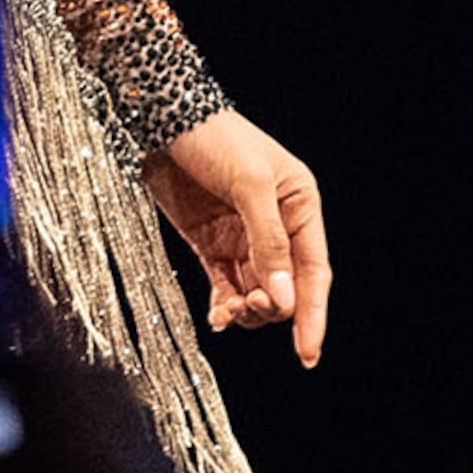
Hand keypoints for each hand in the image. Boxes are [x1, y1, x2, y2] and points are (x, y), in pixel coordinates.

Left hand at [145, 107, 330, 364]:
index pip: (314, 272)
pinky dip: (224, 306)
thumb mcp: (248, 184)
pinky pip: (225, 286)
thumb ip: (268, 242)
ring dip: (246, 311)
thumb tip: (283, 300)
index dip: (312, 314)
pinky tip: (217, 318)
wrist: (158, 117)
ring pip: (256, 292)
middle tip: (247, 307)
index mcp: (300, 207)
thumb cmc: (213, 138)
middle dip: (271, 308)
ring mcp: (242, 237)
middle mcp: (277, 226)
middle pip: (285, 288)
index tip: (307, 355)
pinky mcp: (210, 242)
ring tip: (228, 312)